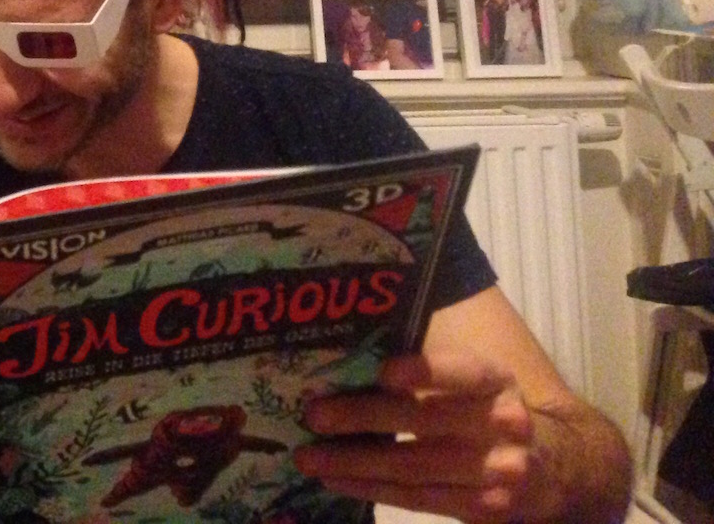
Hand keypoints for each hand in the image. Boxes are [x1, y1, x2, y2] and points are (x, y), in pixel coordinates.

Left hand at [295, 349, 541, 522]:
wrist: (555, 468)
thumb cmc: (486, 410)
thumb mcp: (475, 380)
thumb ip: (428, 369)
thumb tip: (350, 354)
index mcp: (496, 381)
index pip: (464, 373)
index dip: (426, 372)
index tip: (384, 370)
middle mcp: (503, 425)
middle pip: (426, 422)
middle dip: (364, 417)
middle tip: (314, 415)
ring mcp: (497, 472)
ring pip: (415, 467)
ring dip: (354, 463)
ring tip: (308, 457)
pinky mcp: (485, 509)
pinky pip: (418, 499)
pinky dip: (371, 489)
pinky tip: (335, 480)